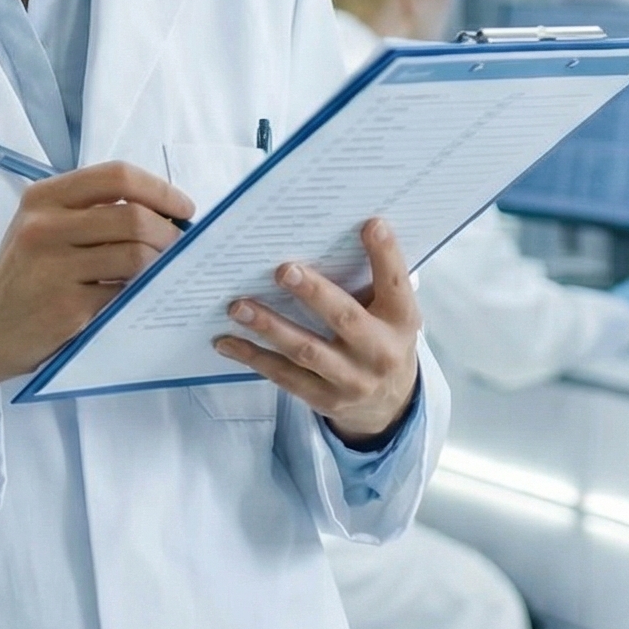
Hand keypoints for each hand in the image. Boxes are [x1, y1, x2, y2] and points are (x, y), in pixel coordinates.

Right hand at [0, 161, 191, 407]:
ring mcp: (54, 269)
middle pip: (133, 216)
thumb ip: (90, 212)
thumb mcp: (42, 227)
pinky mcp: (66, 308)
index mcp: (43, 198)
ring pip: (135, 256)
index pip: (116, 176)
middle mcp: (44, 227)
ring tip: (162, 272)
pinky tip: (139, 295)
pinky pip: (124, 294)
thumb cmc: (25, 274)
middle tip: (178, 248)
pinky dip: (141, 294)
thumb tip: (163, 213)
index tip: (182, 208)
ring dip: (161, 265)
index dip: (159, 189)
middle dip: (169, 233)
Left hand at [213, 218, 420, 446]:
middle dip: (313, 293)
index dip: (386, 255)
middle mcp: (380, 351)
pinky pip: (284, 376)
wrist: (390, 404)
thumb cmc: (383, 339)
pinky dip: (253, 356)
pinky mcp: (324, 399)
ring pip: (306, 351)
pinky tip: (227, 341)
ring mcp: (352, 380)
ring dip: (269, 326)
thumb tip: (325, 236)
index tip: (372, 224)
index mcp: (401, 321)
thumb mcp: (391, 313)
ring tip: (238, 306)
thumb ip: (371, 282)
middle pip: (345, 318)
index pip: (396, 284)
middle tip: (283, 270)